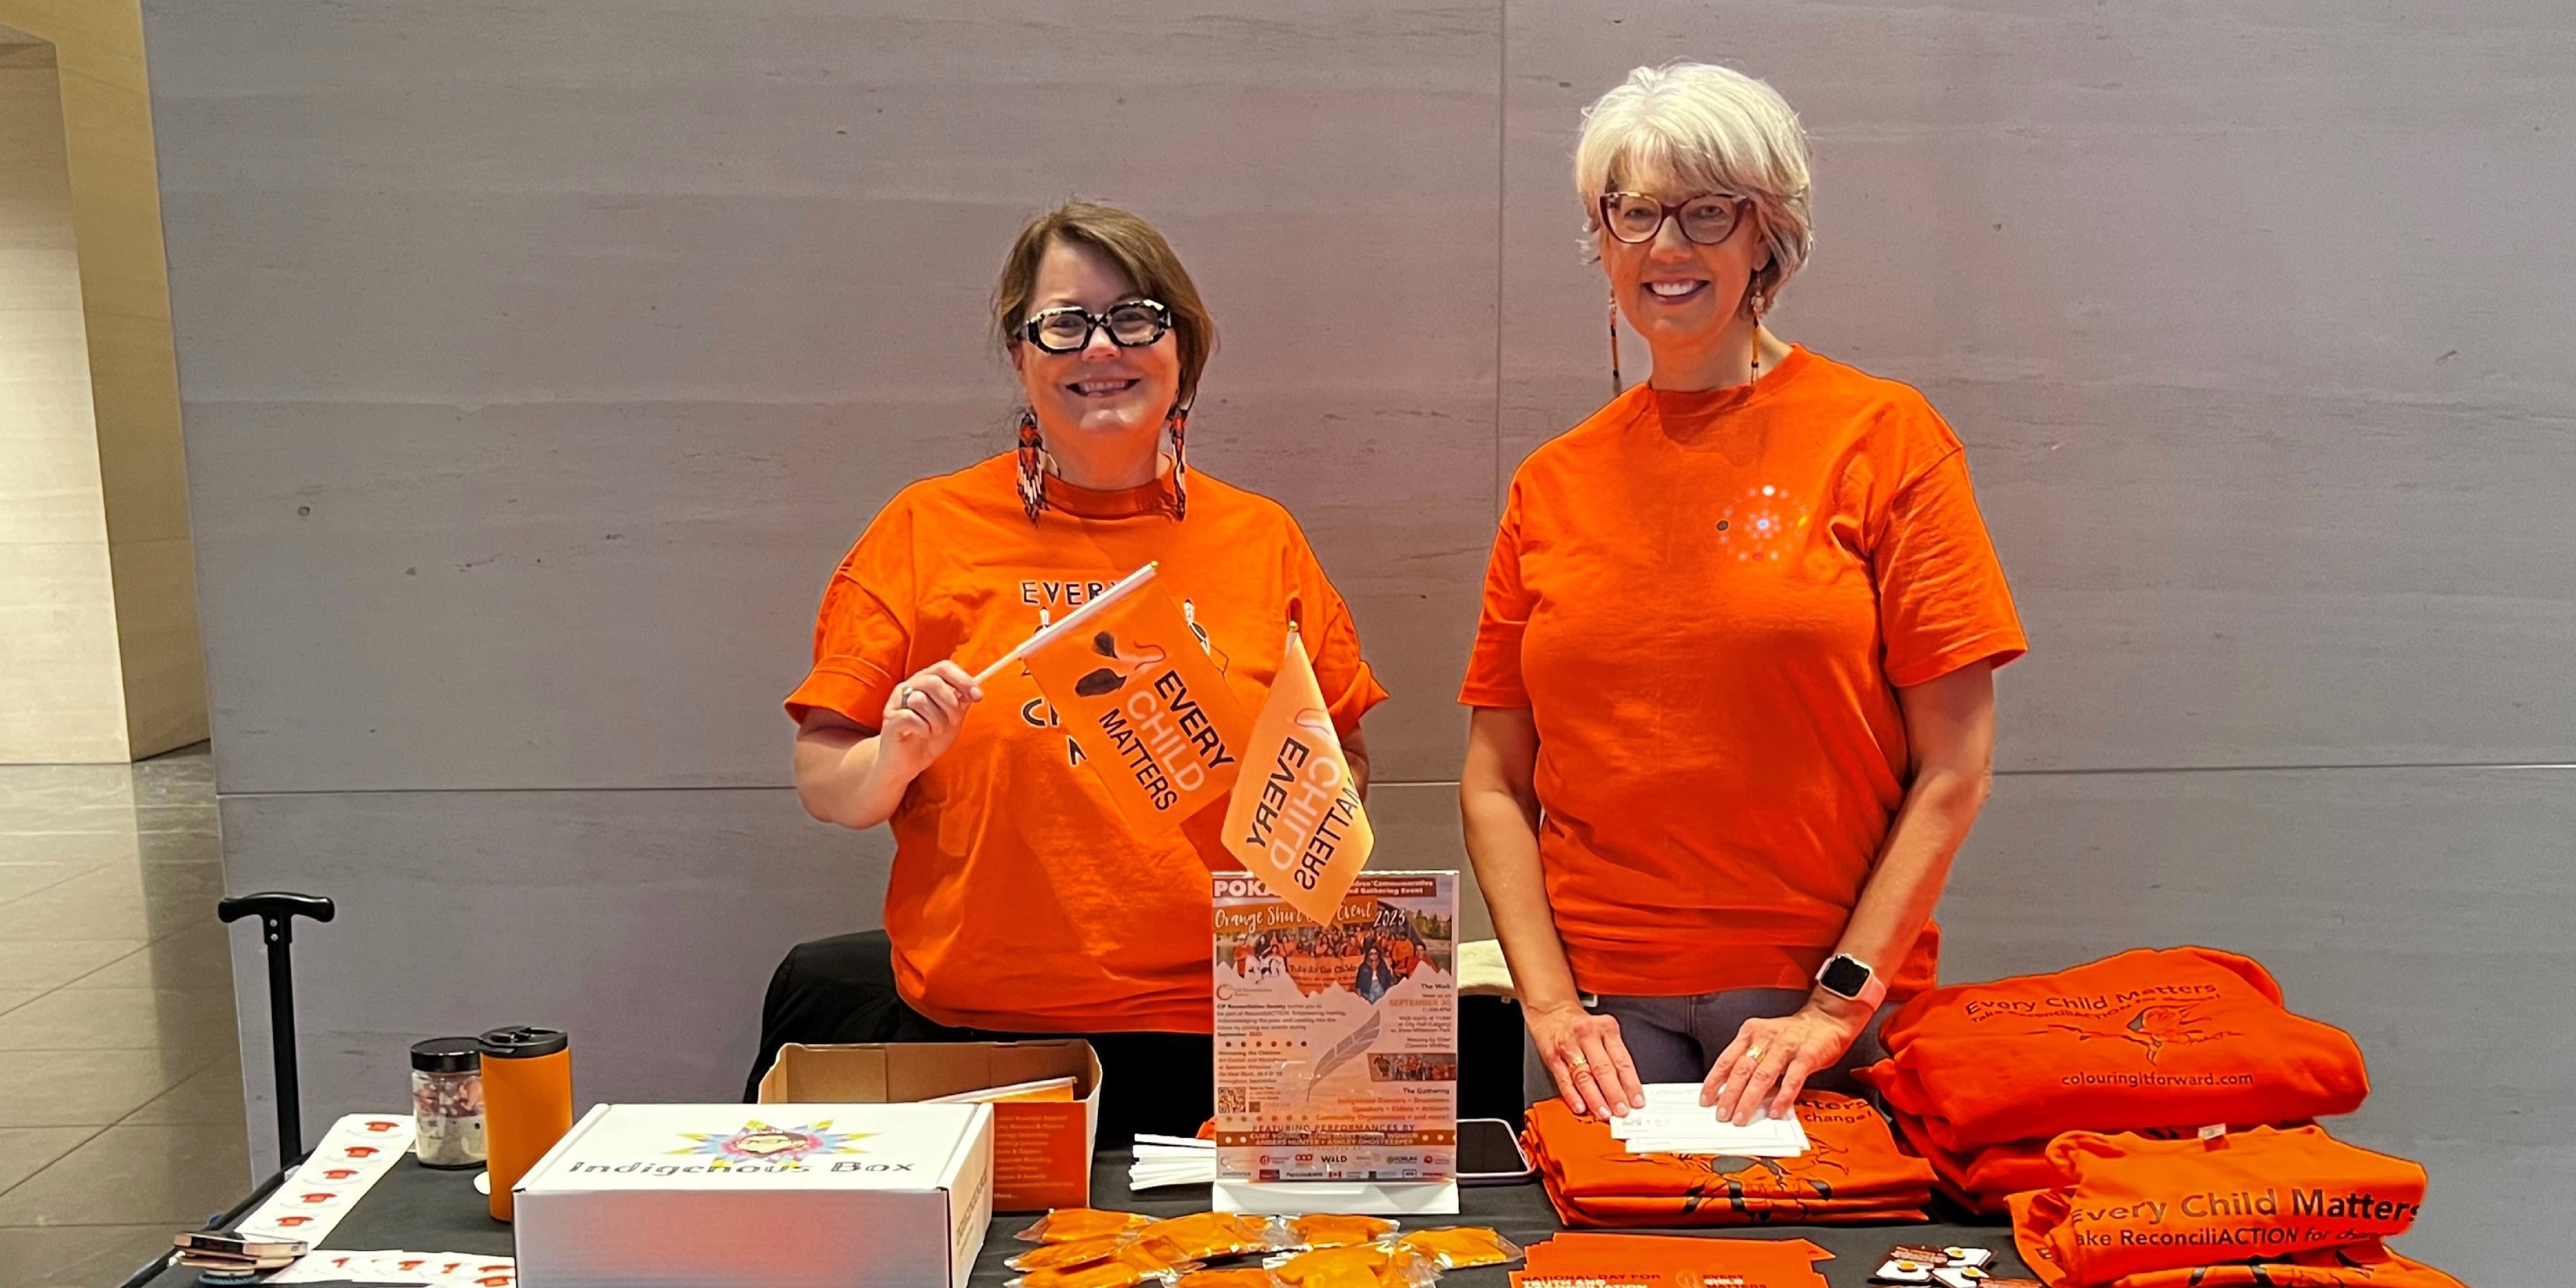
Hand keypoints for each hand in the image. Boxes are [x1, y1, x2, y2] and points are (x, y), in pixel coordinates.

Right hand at [878, 661, 981, 769]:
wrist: (908, 764)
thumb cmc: (929, 740)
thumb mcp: (952, 721)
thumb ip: (960, 705)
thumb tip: (972, 692)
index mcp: (924, 683)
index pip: (943, 668)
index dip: (963, 680)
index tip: (978, 696)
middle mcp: (908, 688)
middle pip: (933, 681)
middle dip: (950, 703)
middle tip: (953, 721)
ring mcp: (896, 703)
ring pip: (920, 699)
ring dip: (936, 720)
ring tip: (935, 732)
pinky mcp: (890, 721)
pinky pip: (910, 717)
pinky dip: (923, 729)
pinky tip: (922, 735)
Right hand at [1525, 1000, 1644, 1118]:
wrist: (1552, 1011)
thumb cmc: (1581, 1025)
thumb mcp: (1604, 1031)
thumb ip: (1615, 1057)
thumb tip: (1627, 1089)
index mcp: (1606, 1029)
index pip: (1622, 1060)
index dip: (1630, 1083)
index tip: (1637, 1100)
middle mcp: (1588, 1036)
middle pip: (1603, 1068)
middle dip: (1614, 1093)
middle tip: (1621, 1110)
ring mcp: (1569, 1046)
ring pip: (1584, 1075)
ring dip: (1595, 1097)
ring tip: (1604, 1112)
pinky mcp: (1552, 1056)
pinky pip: (1564, 1078)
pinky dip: (1572, 1095)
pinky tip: (1580, 1106)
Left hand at [1700, 995, 1869, 1124]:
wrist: (1826, 1020)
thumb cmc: (1793, 1033)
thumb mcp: (1764, 1039)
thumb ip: (1750, 1058)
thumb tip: (1731, 1089)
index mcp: (1751, 1032)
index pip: (1726, 1059)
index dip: (1714, 1081)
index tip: (1706, 1099)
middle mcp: (1766, 1037)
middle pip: (1741, 1070)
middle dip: (1729, 1095)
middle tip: (1722, 1114)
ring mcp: (1786, 1046)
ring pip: (1762, 1076)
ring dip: (1749, 1100)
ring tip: (1741, 1117)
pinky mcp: (1807, 1056)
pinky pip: (1791, 1080)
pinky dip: (1782, 1098)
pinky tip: (1775, 1111)